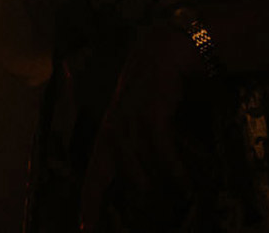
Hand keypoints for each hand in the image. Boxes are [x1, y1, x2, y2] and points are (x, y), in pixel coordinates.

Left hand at [77, 24, 204, 226]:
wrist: (163, 53)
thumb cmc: (151, 93)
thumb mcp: (138, 122)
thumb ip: (136, 150)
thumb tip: (145, 185)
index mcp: (108, 134)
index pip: (94, 174)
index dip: (89, 202)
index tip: (84, 230)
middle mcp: (113, 128)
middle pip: (105, 172)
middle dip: (108, 199)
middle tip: (121, 222)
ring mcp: (130, 119)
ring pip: (134, 162)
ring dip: (147, 184)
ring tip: (161, 204)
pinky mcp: (150, 111)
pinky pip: (160, 147)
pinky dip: (172, 168)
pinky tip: (184, 184)